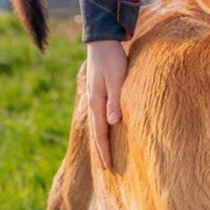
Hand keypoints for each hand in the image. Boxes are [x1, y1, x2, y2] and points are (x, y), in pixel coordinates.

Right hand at [85, 40, 127, 169]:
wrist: (102, 40)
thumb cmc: (112, 59)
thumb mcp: (116, 79)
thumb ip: (115, 100)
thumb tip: (113, 123)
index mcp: (96, 102)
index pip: (101, 133)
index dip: (105, 151)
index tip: (109, 168)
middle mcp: (93, 102)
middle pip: (96, 133)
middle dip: (101, 151)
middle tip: (106, 169)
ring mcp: (94, 97)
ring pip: (96, 125)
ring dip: (100, 141)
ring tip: (104, 155)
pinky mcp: (99, 91)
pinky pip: (98, 116)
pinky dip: (101, 128)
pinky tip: (105, 129)